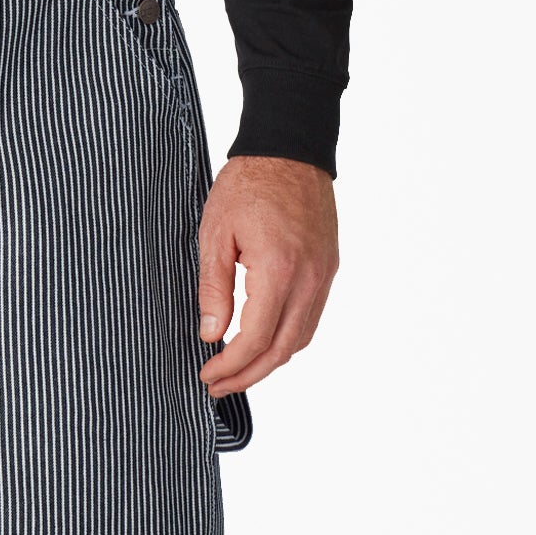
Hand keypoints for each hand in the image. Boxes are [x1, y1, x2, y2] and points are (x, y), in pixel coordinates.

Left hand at [196, 154, 337, 396]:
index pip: (255, 338)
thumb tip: (211, 334)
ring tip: (238, 370)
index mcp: (278, 270)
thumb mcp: (216, 231)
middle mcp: (309, 280)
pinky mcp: (329, 268)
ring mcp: (324, 275)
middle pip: (282, 349)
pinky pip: (311, 317)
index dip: (230, 365)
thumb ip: (213, 285)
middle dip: (249, 375)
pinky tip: (264, 340)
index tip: (207, 374)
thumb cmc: (247, 184)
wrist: (289, 149)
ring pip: (300, 338)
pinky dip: (288, 337)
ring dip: (270, 361)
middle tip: (218, 385)